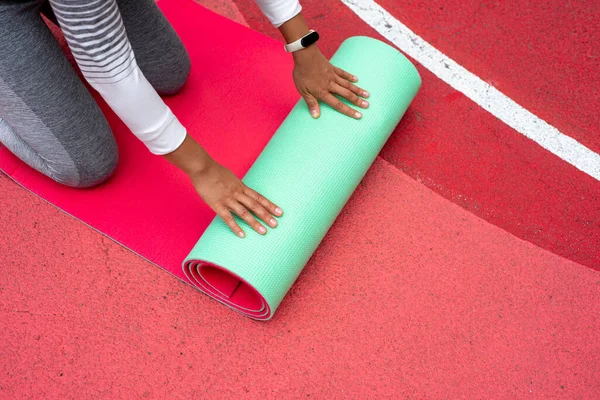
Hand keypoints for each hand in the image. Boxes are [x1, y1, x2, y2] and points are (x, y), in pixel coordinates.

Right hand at [163, 134, 282, 237]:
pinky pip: (228, 218)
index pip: (259, 197)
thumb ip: (236, 186)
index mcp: (241, 186)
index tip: (280, 212)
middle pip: (255, 205)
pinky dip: (235, 227)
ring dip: (254, 222)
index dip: (270, 205)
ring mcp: (228, 199)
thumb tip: (241, 191)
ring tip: (263, 231)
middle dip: (266, 215)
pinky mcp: (217, 204)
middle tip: (276, 224)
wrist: (202, 167)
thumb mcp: (230, 177)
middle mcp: (237, 193)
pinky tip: (242, 235)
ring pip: (244, 212)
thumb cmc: (214, 171)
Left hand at [292, 46, 369, 118]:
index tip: (358, 115)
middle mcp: (331, 85)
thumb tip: (316, 116)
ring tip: (367, 95)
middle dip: (357, 101)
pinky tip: (356, 80)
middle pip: (346, 95)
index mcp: (323, 92)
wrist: (305, 56)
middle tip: (367, 105)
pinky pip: (343, 73)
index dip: (349, 111)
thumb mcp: (303, 91)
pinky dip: (350, 77)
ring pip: (348, 85)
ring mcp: (333, 76)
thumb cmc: (302, 74)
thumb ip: (311, 103)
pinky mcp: (333, 68)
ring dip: (358, 90)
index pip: (338, 104)